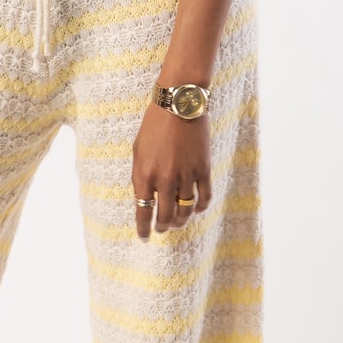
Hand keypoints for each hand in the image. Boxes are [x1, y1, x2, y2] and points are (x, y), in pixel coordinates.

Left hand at [132, 103, 212, 239]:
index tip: (144, 237)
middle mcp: (164, 179)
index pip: (143, 211)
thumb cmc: (154, 125)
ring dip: (181, 221)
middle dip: (163, 227)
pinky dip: (200, 208)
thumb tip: (145, 198)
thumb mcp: (138, 151)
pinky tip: (196, 209)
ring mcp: (186, 176)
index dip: (143, 228)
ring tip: (177, 223)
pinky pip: (204, 198)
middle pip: (165, 216)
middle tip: (162, 230)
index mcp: (144, 174)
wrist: (179, 105)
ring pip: (185, 211)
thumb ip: (140, 176)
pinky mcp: (203, 170)